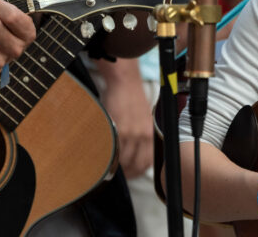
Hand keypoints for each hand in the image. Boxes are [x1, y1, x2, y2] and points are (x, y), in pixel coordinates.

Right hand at [100, 61, 153, 177]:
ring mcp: (130, 133)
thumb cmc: (134, 100)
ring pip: (123, 159)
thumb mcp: (146, 120)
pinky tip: (106, 154)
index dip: (138, 172)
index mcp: (151, 135)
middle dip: (127, 172)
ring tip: (110, 164)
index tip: (132, 174)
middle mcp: (143, 136)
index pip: (147, 163)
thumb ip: (144, 138)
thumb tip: (139, 156)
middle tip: (119, 173)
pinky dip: (109, 154)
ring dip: (116, 164)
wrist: (126, 83)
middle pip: (135, 164)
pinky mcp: (117, 129)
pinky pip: (113, 149)